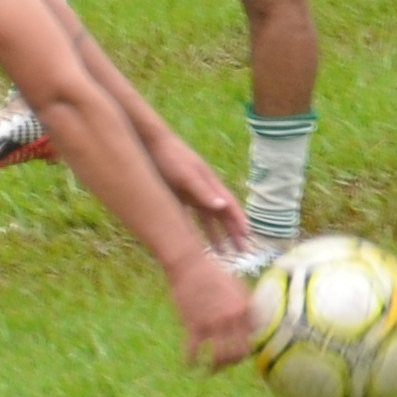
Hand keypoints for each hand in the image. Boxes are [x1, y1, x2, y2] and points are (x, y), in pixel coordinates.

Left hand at [155, 130, 249, 250]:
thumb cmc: (171, 157)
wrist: (149, 143)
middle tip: (241, 252)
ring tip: (222, 254)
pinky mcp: (177, 196)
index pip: (230, 206)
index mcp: (210, 184)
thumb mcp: (187, 175)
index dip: (239, 221)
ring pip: (207, 219)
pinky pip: (189, 218)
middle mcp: (204, 190)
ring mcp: (191, 194)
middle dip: (233, 233)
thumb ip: (203, 191)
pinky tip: (193, 243)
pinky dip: (194, 230)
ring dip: (215, 235)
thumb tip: (223, 206)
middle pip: (222, 215)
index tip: (248, 237)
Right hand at [165, 251, 256, 369]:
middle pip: (239, 352)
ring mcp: (214, 323)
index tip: (241, 353)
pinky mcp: (194, 324)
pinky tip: (189, 364)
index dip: (248, 349)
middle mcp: (233, 318)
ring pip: (220, 356)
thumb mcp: (237, 285)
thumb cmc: (213, 272)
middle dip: (233, 362)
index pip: (254, 338)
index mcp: (246, 309)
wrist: (189, 264)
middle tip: (226, 364)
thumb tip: (253, 321)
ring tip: (210, 369)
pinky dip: (190, 360)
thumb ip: (246, 304)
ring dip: (215, 367)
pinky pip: (193, 350)